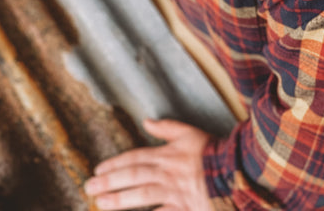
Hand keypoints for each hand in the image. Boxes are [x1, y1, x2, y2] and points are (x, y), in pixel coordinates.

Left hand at [85, 119, 212, 210]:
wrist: (235, 170)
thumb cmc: (210, 151)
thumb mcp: (188, 132)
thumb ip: (166, 127)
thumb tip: (146, 121)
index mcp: (165, 155)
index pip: (133, 158)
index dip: (114, 164)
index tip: (97, 170)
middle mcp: (165, 173)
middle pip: (132, 177)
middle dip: (109, 182)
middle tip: (89, 188)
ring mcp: (173, 192)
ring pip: (142, 196)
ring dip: (120, 200)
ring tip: (101, 203)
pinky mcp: (183, 208)